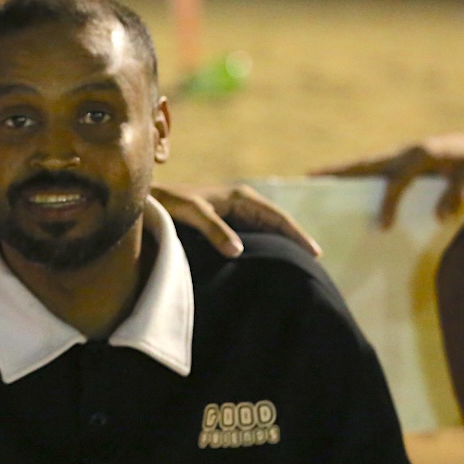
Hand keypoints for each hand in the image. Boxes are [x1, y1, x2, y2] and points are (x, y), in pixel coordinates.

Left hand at [152, 183, 321, 258]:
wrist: (149, 199)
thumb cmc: (168, 203)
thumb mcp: (191, 213)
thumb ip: (214, 230)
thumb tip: (239, 250)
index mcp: (241, 197)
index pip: (278, 218)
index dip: (297, 236)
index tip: (315, 254)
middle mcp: (242, 202)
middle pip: (277, 224)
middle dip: (296, 241)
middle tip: (314, 266)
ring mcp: (235, 213)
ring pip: (266, 230)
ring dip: (281, 245)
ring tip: (297, 267)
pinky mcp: (225, 223)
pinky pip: (253, 235)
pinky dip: (265, 246)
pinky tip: (268, 263)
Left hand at [312, 127, 463, 228]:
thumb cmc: (445, 171)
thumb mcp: (418, 181)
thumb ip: (394, 198)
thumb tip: (369, 230)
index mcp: (400, 162)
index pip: (363, 167)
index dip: (337, 172)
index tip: (308, 178)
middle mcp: (418, 155)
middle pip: (393, 174)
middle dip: (387, 199)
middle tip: (383, 227)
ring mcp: (446, 154)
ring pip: (429, 175)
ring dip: (420, 197)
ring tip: (417, 221)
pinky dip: (457, 196)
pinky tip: (448, 214)